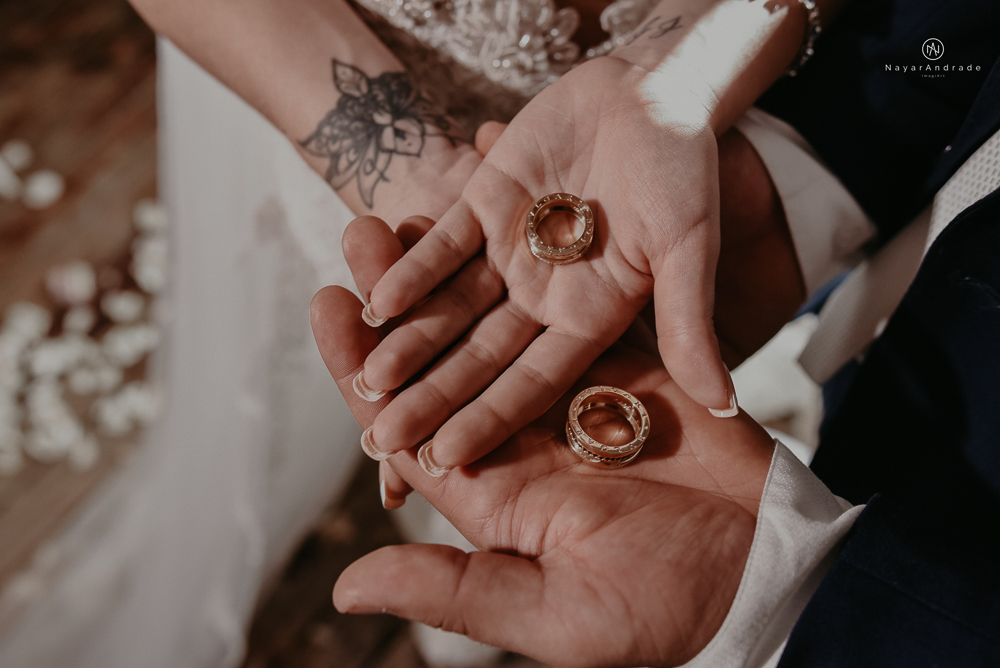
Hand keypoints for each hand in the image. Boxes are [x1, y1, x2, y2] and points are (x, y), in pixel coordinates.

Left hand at [310, 217, 775, 666]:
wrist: (766, 564)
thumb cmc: (670, 600)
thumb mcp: (560, 609)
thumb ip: (459, 591)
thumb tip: (346, 591)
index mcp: (500, 483)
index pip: (415, 420)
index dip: (365, 371)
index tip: (326, 308)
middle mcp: (527, 424)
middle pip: (447, 357)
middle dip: (399, 305)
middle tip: (351, 244)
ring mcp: (573, 379)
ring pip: (494, 316)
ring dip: (449, 271)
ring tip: (398, 219)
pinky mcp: (621, 350)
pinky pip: (565, 295)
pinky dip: (524, 255)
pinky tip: (484, 214)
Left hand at [353, 56, 735, 474]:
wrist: (652, 90)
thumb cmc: (682, 169)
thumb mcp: (687, 248)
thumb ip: (688, 321)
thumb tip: (722, 400)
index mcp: (590, 316)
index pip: (534, 380)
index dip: (491, 417)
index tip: (446, 459)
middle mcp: (543, 294)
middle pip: (480, 355)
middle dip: (433, 395)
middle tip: (383, 441)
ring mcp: (510, 251)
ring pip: (451, 307)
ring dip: (411, 340)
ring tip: (365, 381)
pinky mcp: (484, 203)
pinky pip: (441, 244)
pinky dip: (411, 270)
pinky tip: (375, 302)